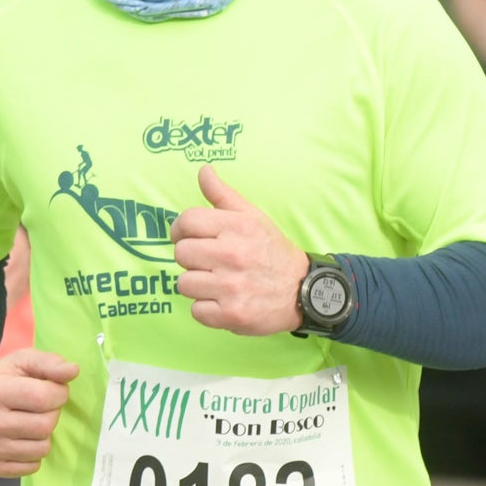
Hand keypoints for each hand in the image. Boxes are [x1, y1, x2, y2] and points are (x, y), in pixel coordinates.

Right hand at [0, 346, 77, 477]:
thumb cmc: (0, 378)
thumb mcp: (22, 361)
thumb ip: (49, 363)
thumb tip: (73, 371)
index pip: (44, 398)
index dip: (59, 393)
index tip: (53, 390)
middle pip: (44, 426)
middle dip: (51, 414)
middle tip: (41, 408)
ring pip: (40, 450)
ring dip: (43, 436)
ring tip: (31, 422)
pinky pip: (30, 468)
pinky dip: (32, 454)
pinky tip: (22, 439)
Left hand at [171, 166, 306, 336]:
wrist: (304, 290)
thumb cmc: (273, 252)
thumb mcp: (253, 217)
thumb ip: (223, 195)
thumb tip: (203, 170)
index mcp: (236, 227)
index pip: (186, 221)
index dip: (180, 230)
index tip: (188, 237)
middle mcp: (232, 254)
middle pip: (181, 253)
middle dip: (192, 258)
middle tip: (210, 262)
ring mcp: (231, 286)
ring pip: (184, 283)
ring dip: (198, 285)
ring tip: (219, 282)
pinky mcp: (231, 315)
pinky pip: (196, 310)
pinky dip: (207, 309)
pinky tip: (224, 301)